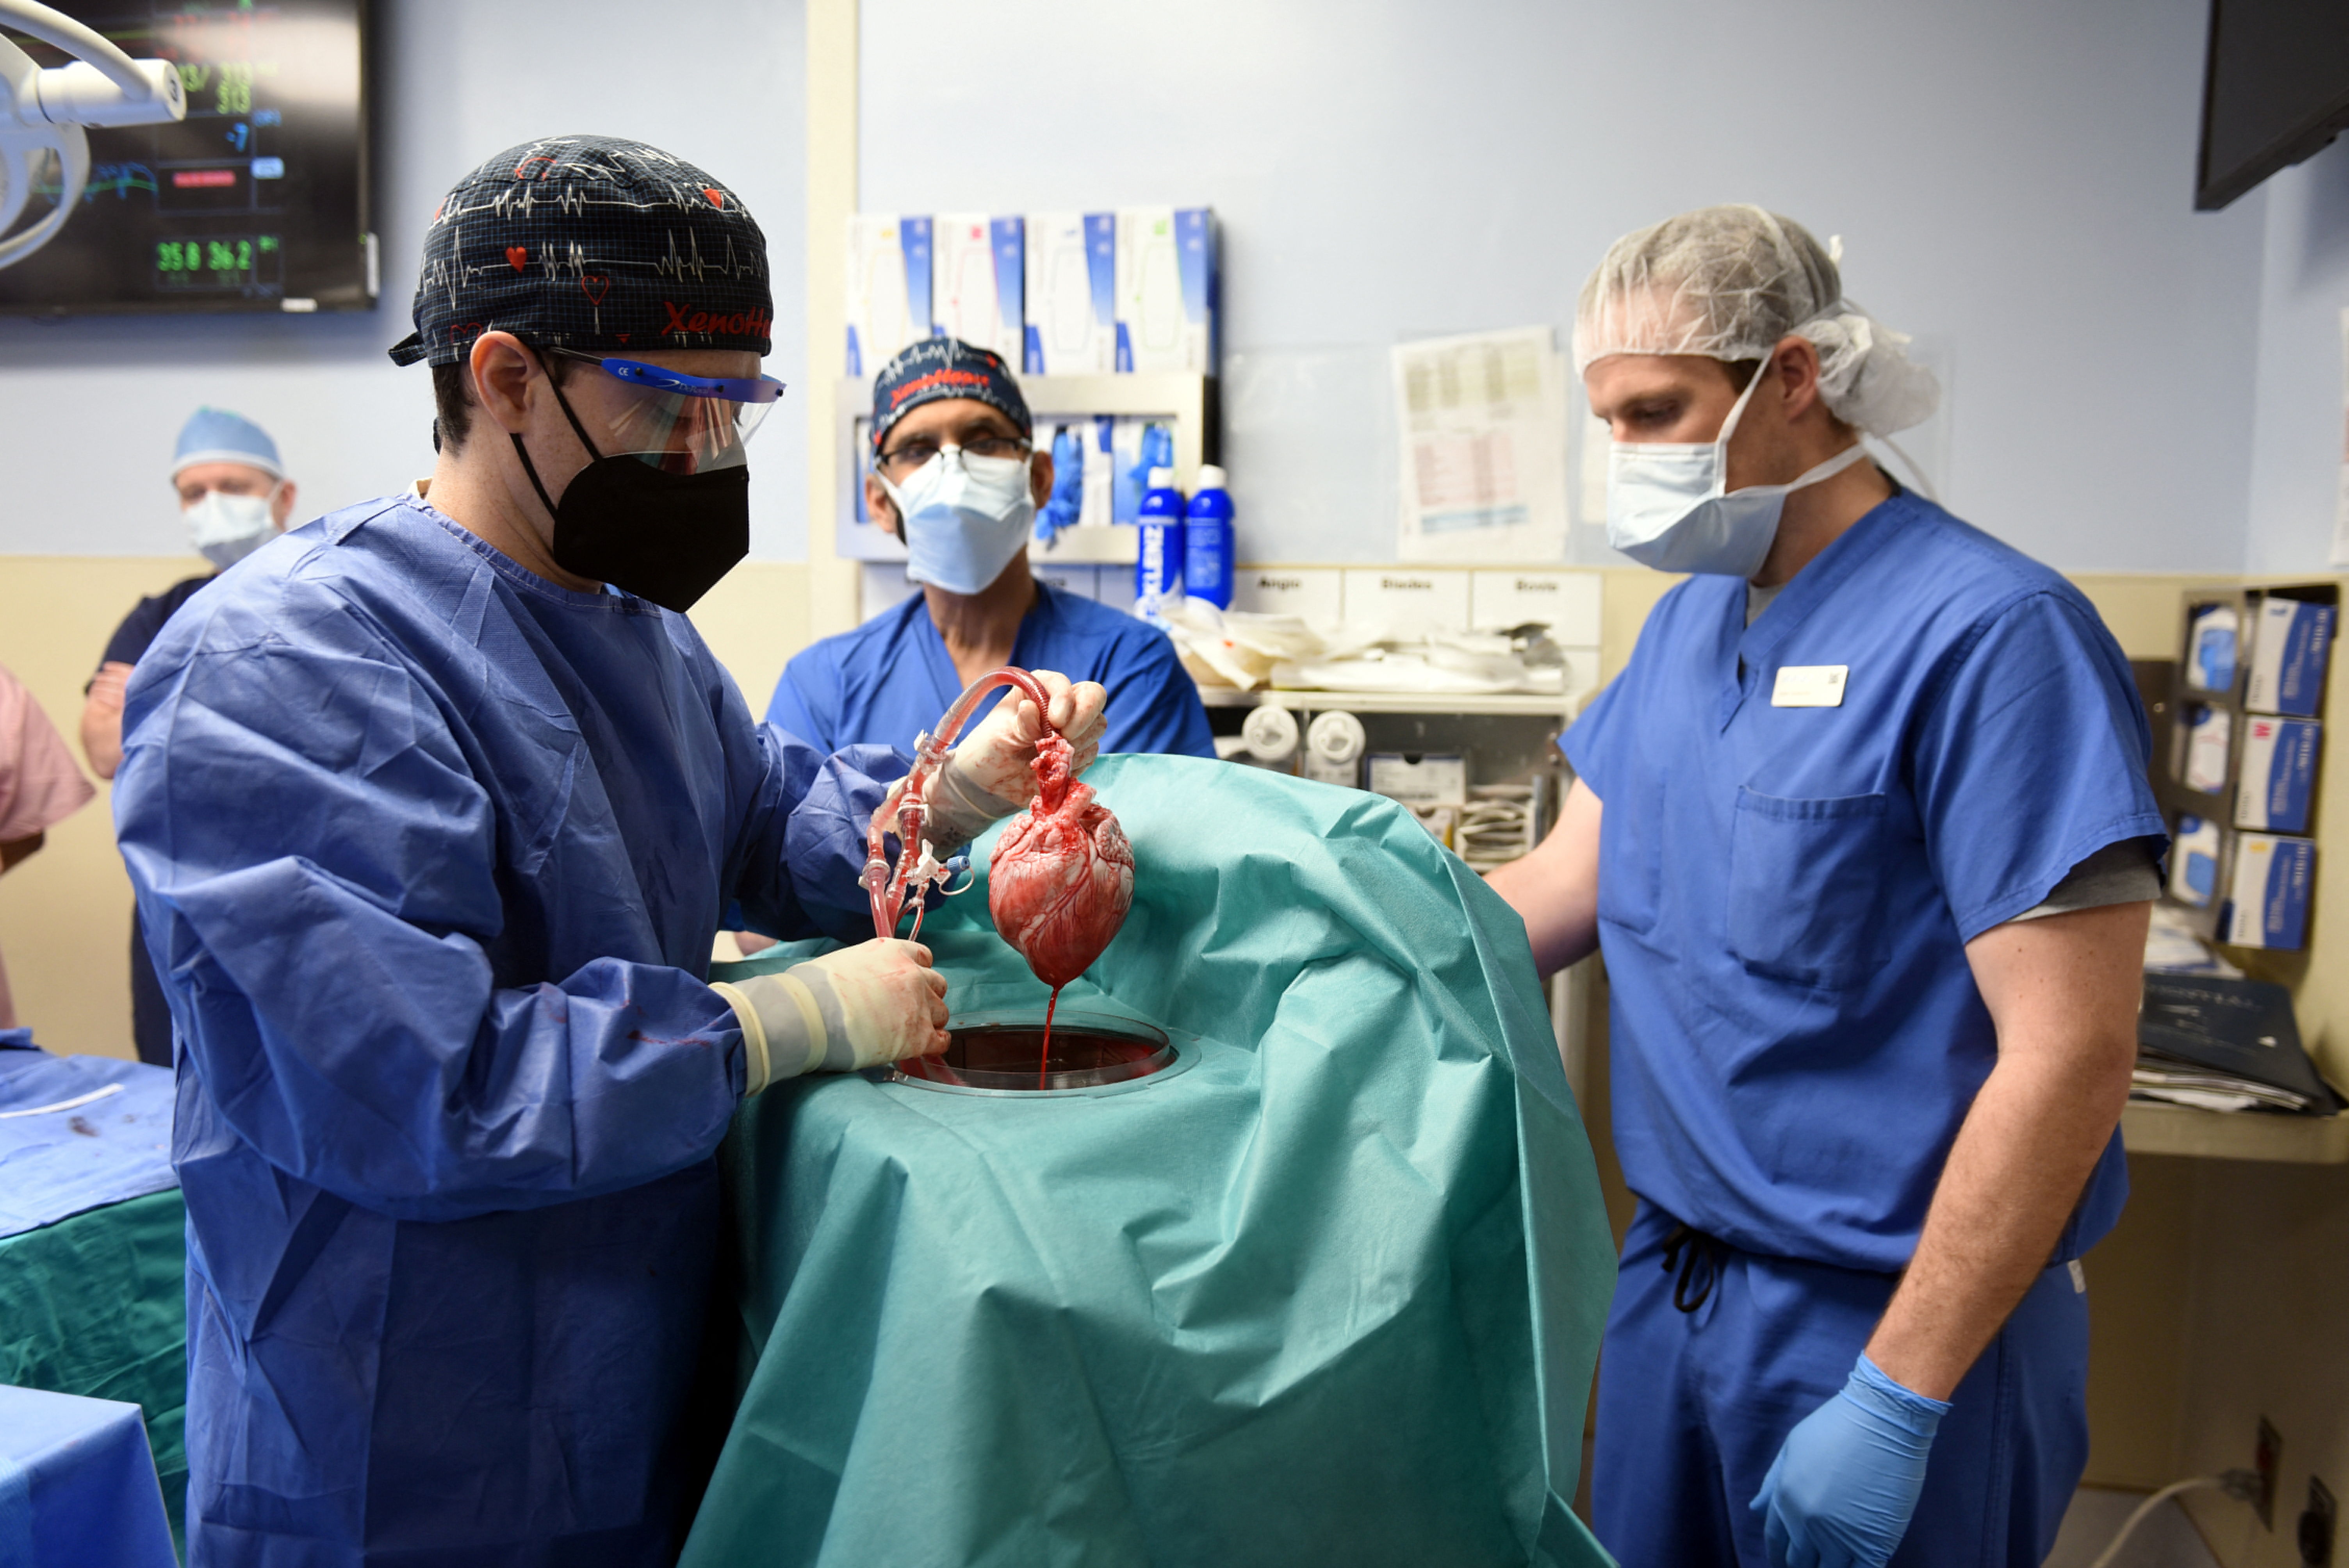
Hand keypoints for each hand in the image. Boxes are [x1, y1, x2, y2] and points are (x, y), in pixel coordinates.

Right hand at [713, 939, 948, 1090]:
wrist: (812, 1015)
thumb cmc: (813, 988)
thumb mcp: (842, 962)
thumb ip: (863, 968)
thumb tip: (856, 982)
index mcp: (893, 951)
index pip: (923, 956)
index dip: (918, 972)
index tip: (909, 983)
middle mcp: (913, 974)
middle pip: (936, 984)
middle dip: (926, 996)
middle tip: (909, 1009)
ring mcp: (919, 1005)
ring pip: (941, 1012)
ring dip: (930, 1020)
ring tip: (912, 1031)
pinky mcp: (919, 1036)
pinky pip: (941, 1041)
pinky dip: (936, 1044)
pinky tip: (925, 1048)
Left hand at [948, 670, 1108, 805]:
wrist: (988, 783)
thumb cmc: (988, 750)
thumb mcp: (999, 735)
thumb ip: (1020, 723)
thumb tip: (1032, 707)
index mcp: (1037, 689)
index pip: (1064, 683)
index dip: (1065, 698)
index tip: (1055, 720)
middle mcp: (1059, 704)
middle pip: (1093, 698)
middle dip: (1082, 719)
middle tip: (1063, 738)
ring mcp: (1073, 727)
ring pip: (1096, 728)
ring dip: (1077, 744)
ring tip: (1047, 757)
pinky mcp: (1078, 752)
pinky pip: (1091, 753)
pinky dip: (1076, 763)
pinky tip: (1054, 769)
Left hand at [1750, 1355, 1946, 1567]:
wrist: (1883, 1419)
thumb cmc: (1837, 1426)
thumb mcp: (1792, 1448)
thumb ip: (1773, 1483)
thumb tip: (1754, 1510)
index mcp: (1785, 1499)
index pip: (1775, 1542)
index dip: (1779, 1557)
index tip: (1784, 1562)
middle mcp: (1807, 1523)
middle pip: (1799, 1563)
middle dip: (1802, 1566)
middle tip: (1812, 1563)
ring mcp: (1840, 1537)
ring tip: (1833, 1563)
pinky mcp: (1874, 1543)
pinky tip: (1857, 1563)